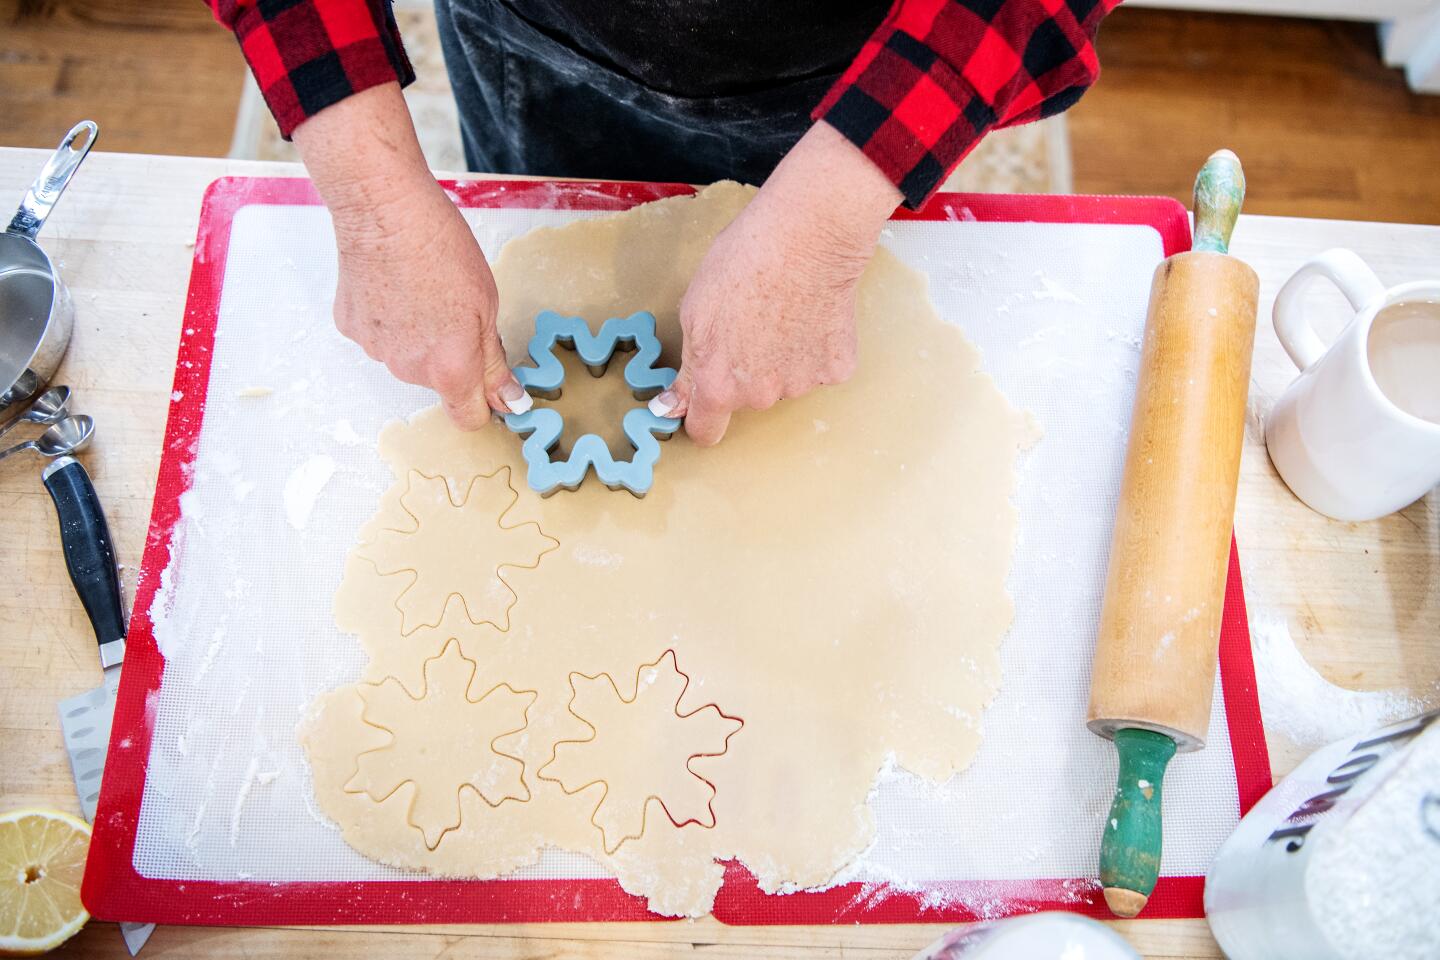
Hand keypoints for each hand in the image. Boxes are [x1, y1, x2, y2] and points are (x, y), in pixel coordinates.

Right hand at [294, 84, 527, 428]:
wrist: (383, 208)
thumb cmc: (441, 246)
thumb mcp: (488, 305)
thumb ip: (494, 362)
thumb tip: (508, 401)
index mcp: (449, 367)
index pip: (468, 417)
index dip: (484, 402)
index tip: (490, 383)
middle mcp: (408, 368)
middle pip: (439, 381)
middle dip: (452, 356)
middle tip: (456, 308)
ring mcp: (375, 349)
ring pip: (407, 357)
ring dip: (419, 336)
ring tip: (422, 289)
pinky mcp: (350, 327)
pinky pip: (380, 335)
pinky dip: (389, 318)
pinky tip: (394, 285)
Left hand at [650, 122, 901, 444]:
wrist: (805, 238)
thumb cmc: (742, 264)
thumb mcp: (694, 312)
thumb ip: (687, 369)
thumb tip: (670, 409)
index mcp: (719, 386)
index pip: (706, 431)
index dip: (703, 415)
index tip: (707, 397)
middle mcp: (760, 396)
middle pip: (748, 399)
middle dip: (745, 372)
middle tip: (750, 323)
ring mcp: (801, 385)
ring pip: (784, 382)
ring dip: (781, 358)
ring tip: (782, 311)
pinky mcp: (835, 369)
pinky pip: (818, 367)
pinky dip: (814, 348)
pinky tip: (810, 313)